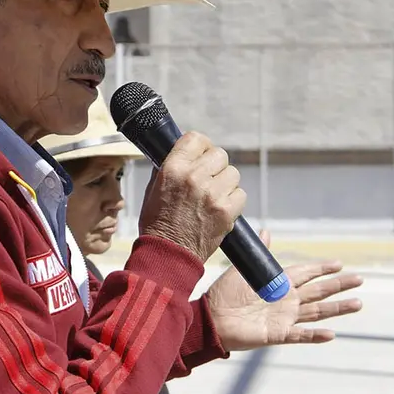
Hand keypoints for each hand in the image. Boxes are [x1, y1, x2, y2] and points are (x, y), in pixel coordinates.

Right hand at [138, 131, 245, 262]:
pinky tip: (220, 208)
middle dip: (215, 165)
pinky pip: (240, 194)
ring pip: (232, 173)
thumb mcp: (153, 188)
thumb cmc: (157, 223)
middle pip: (219, 154)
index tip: (201, 154)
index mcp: (173, 168)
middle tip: (208, 178)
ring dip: (225, 183)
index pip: (196, 138)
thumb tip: (183, 154)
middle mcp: (194, 177)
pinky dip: (233, 201)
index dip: (201, 146)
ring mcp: (212, 194)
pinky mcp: (226, 211)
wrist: (168, 255)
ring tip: (213, 196)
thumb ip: (169, 167)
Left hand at [206, 230, 363, 351]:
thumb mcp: (243, 270)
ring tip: (357, 303)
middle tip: (359, 279)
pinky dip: (315, 335)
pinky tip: (331, 334)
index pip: (306, 274)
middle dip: (339, 285)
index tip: (339, 264)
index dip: (322, 269)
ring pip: (317, 312)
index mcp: (278, 282)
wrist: (211, 318)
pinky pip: (300, 335)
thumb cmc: (224, 294)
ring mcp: (284, 317)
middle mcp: (286, 300)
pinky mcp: (278, 333)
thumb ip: (258, 255)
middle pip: (318, 291)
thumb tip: (266, 231)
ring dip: (337, 308)